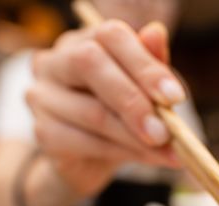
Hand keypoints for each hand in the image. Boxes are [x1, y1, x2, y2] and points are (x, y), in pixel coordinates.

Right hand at [26, 20, 183, 196]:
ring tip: (167, 151)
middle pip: (89, 63)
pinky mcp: (43, 132)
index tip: (175, 97)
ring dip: (136, 137)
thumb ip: (151, 64)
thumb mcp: (143, 89)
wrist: (92, 160)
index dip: (144, 65)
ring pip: (93, 112)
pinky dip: (122, 153)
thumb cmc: (122, 114)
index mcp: (83, 41)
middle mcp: (54, 61)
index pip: (110, 35)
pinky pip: (85, 142)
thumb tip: (156, 32)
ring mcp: (43, 97)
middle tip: (166, 131)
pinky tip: (146, 159)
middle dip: (134, 100)